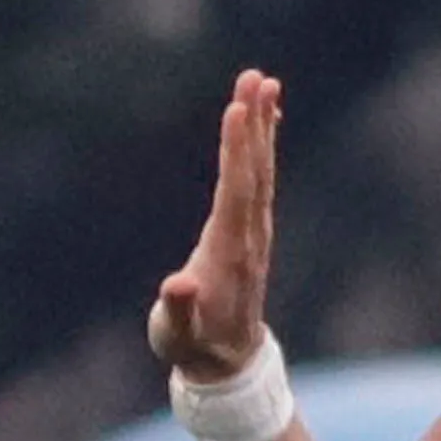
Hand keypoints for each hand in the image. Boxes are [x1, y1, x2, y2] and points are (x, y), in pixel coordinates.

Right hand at [149, 69, 281, 378]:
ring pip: (260, 169)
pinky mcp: (251, 227)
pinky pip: (258, 177)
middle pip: (254, 171)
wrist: (227, 362)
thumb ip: (177, 311)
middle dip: (254, 124)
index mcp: (229, 252)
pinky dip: (261, 145)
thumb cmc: (193, 345)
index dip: (238, 151)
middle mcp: (249, 235)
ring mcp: (254, 230)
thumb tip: (177, 285)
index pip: (236, 192)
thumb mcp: (177, 336)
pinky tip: (263, 118)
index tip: (238, 110)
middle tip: (255, 78)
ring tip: (263, 82)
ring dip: (262, 126)